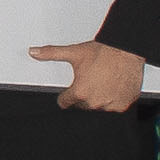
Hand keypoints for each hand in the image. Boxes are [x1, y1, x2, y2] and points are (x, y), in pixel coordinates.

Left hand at [31, 38, 146, 112]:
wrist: (126, 51)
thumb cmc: (103, 52)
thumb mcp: (74, 52)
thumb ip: (51, 53)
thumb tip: (33, 52)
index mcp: (80, 92)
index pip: (65, 102)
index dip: (65, 96)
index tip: (68, 93)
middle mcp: (94, 102)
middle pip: (82, 105)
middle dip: (82, 96)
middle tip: (88, 82)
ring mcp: (110, 105)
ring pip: (98, 107)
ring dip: (97, 99)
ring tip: (101, 83)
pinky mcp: (123, 105)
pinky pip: (114, 108)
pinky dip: (112, 100)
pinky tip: (112, 88)